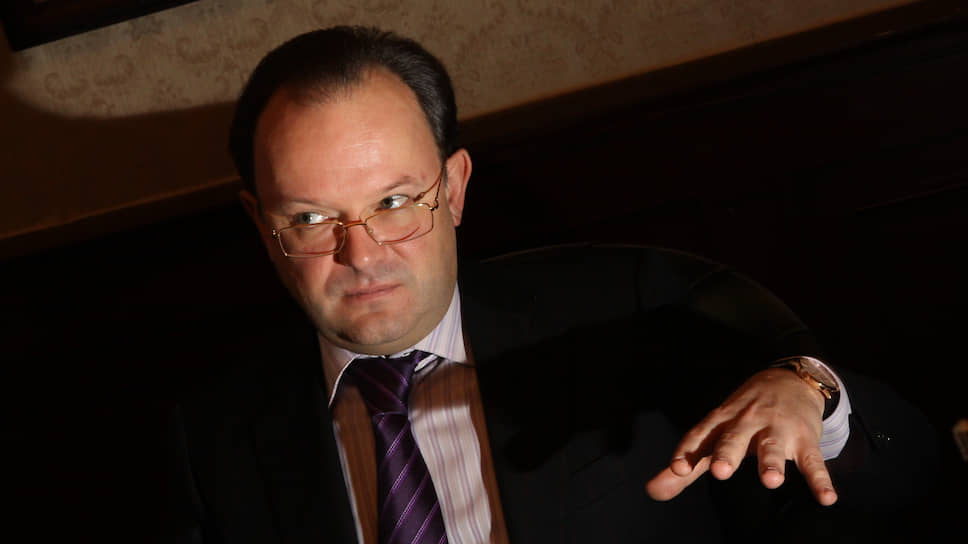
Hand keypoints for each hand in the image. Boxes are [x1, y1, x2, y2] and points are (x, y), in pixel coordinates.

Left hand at [646, 368, 837, 505]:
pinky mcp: (805, 439)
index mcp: (721, 421)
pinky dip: (821, 480)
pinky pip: (814, 461)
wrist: (789, 379)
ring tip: (771, 481)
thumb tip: (652, 491)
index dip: (688, 451)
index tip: (677, 468)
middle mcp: (746, 423)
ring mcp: (777, 429)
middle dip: (727, 453)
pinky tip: (826, 498)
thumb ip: (687, 464)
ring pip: (774, 447)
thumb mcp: (713, 433)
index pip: (700, 435)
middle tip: (720, 470)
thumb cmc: (742, 414)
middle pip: (734, 438)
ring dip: (773, 462)